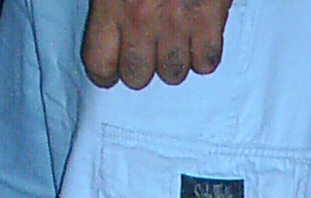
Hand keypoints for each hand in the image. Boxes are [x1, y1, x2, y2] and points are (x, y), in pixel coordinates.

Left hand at [82, 0, 231, 88]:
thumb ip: (106, 0)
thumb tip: (108, 17)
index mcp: (111, 2)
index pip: (100, 64)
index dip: (106, 70)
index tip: (113, 65)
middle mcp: (141, 18)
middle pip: (137, 77)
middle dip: (140, 67)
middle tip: (146, 48)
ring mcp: (178, 21)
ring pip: (173, 74)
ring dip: (173, 60)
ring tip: (174, 39)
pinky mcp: (210, 18)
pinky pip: (207, 62)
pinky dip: (204, 54)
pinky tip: (199, 35)